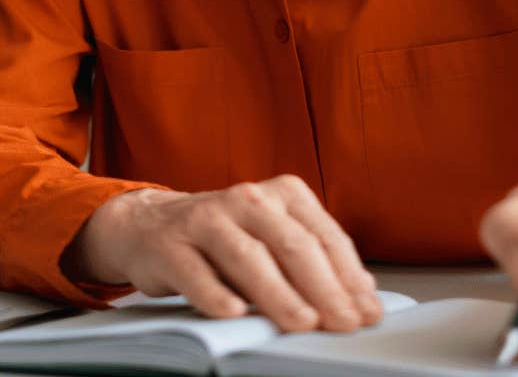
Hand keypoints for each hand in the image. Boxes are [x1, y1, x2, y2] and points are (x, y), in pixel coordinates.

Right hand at [63, 174, 383, 333]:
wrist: (150, 226)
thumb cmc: (226, 239)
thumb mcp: (273, 238)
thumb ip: (313, 261)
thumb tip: (363, 297)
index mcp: (284, 194)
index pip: (324, 237)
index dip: (349, 277)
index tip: (367, 312)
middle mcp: (248, 198)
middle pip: (293, 245)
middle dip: (324, 288)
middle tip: (345, 322)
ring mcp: (206, 219)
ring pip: (248, 257)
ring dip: (279, 294)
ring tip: (304, 322)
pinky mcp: (170, 245)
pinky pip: (195, 273)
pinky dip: (216, 294)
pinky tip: (235, 314)